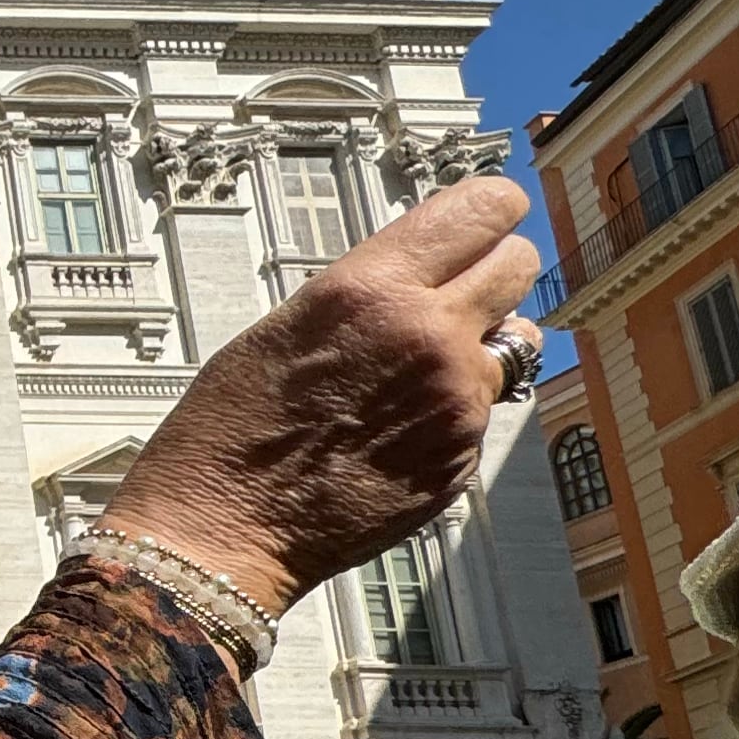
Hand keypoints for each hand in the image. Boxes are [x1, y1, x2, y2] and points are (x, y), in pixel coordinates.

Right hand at [101, 175, 541, 616]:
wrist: (220, 532)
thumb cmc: (231, 429)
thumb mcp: (288, 326)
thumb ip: (372, 293)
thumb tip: (435, 277)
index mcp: (370, 288)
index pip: (486, 207)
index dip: (489, 211)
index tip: (483, 222)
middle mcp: (426, 336)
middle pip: (519, 265)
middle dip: (495, 273)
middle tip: (460, 294)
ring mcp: (454, 401)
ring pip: (514, 343)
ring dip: (479, 348)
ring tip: (415, 377)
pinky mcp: (462, 457)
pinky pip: (483, 410)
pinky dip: (452, 413)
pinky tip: (393, 433)